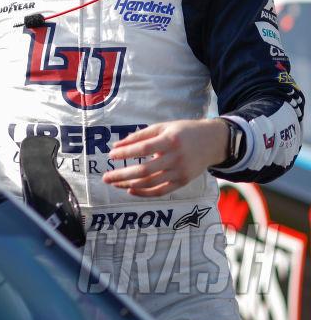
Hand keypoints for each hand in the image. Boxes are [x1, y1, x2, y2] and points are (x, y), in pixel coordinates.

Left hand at [102, 118, 227, 196]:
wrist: (213, 142)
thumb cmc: (183, 132)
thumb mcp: (162, 127)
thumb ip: (139, 136)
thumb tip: (116, 146)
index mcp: (170, 140)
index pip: (143, 149)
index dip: (126, 153)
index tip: (111, 155)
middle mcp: (176, 158)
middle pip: (145, 170)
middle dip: (122, 175)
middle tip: (106, 177)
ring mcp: (180, 172)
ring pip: (151, 183)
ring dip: (129, 185)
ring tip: (114, 183)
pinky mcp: (183, 182)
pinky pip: (161, 191)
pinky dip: (144, 193)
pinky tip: (130, 189)